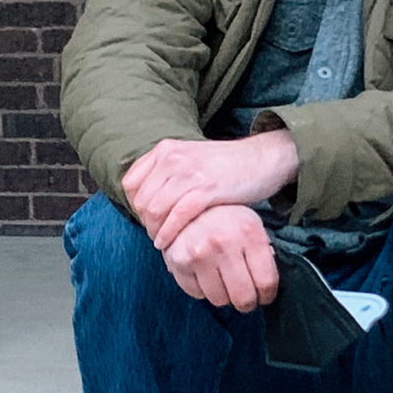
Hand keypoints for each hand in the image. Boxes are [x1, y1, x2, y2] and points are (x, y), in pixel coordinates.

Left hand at [123, 131, 299, 249]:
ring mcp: (189, 172)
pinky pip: (177, 215)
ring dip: (156, 231)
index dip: (134, 206)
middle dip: (146, 223)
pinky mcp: (206, 188)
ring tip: (163, 241)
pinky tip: (170, 243)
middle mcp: (173, 157)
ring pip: (155, 209)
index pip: (131, 183)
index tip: (147, 219)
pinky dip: (170, 233)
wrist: (261, 159)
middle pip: (141, 200)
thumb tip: (145, 201)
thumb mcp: (190, 160)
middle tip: (156, 235)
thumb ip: (166, 174)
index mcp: (166, 149)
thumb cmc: (225, 167)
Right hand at [161, 205, 280, 310]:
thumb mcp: (251, 224)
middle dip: (247, 303)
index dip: (268, 295)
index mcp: (249, 233)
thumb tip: (266, 284)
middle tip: (246, 298)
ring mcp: (199, 254)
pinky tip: (206, 276)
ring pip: (219, 300)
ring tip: (224, 282)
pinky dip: (202, 290)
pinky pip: (196, 294)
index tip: (265, 296)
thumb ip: (263, 252)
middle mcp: (223, 243)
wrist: (187, 201)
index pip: (266, 282)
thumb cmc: (226, 216)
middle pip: (243, 297)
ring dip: (224, 296)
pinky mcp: (178, 262)